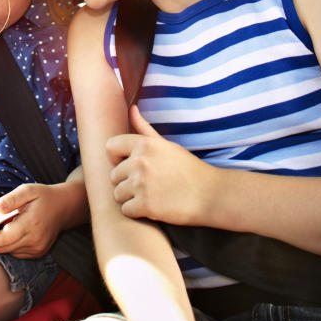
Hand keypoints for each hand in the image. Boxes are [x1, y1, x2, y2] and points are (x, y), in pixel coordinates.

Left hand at [0, 183, 67, 258]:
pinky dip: (12, 245)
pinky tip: (16, 232)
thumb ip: (11, 199)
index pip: (3, 239)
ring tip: (7, 226)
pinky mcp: (38, 252)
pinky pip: (18, 253)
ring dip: (3, 242)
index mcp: (30, 224)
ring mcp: (37, 248)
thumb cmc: (44, 197)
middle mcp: (35, 240)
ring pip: (9, 252)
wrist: (65, 207)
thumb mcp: (28, 190)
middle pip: (4, 248)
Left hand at [105, 105, 209, 224]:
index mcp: (144, 144)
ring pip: (117, 194)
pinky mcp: (145, 206)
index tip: (131, 166)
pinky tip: (153, 207)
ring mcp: (142, 184)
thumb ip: (144, 128)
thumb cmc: (188, 169)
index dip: (118, 158)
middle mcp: (140, 162)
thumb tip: (131, 108)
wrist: (210, 195)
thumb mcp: (167, 145)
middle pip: (113, 175)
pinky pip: (126, 210)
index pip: (110, 147)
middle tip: (148, 185)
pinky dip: (137, 212)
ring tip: (151, 196)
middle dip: (127, 182)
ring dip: (130, 198)